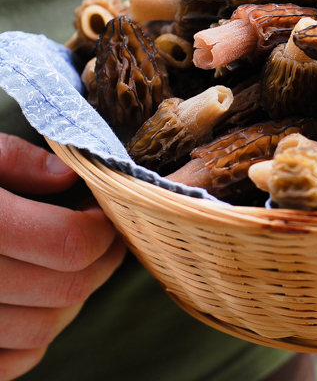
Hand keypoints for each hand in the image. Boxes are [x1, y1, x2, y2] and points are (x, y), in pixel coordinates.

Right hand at [0, 134, 125, 379]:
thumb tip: (70, 176)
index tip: (103, 210)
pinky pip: (9, 363)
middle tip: (102, 237)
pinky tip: (28, 302)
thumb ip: (13, 161)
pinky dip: (32, 339)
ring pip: (43, 332)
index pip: (69, 244)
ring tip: (67, 266)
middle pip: (66, 292)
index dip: (103, 229)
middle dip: (100, 262)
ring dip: (71, 300)